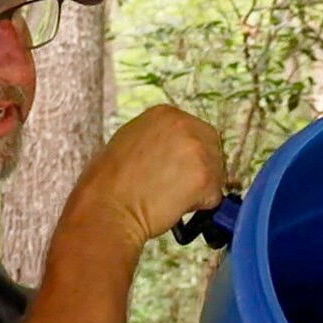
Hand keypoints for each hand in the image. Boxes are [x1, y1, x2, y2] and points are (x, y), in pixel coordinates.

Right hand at [73, 105, 224, 241]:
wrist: (106, 208)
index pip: (198, 132)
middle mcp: (184, 124)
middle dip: (201, 170)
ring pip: (216, 173)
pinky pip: (214, 196)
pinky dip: (200, 206)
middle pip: (213, 149)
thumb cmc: (109, 183)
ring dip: (200, 189)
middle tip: (179, 188)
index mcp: (165, 113)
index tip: (182, 170)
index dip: (192, 155)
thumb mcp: (132, 140)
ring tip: (169, 197)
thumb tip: (178, 152)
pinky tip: (175, 206)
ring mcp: (197, 149)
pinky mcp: (204, 177)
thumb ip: (160, 139)